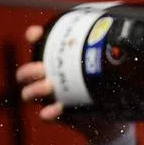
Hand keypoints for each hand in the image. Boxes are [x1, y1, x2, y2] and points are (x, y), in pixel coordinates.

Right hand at [15, 25, 131, 144]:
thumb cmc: (105, 85)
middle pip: (25, 73)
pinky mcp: (56, 115)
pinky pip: (45, 115)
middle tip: (41, 69)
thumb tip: (118, 29)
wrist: (111, 115)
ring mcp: (50, 98)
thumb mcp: (105, 66)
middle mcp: (48, 79)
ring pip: (28, 94)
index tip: (35, 33)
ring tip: (48, 86)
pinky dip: (48, 113)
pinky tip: (58, 108)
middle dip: (28, 70)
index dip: (33, 38)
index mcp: (57, 63)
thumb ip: (106, 50)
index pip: (38, 46)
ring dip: (33, 89)